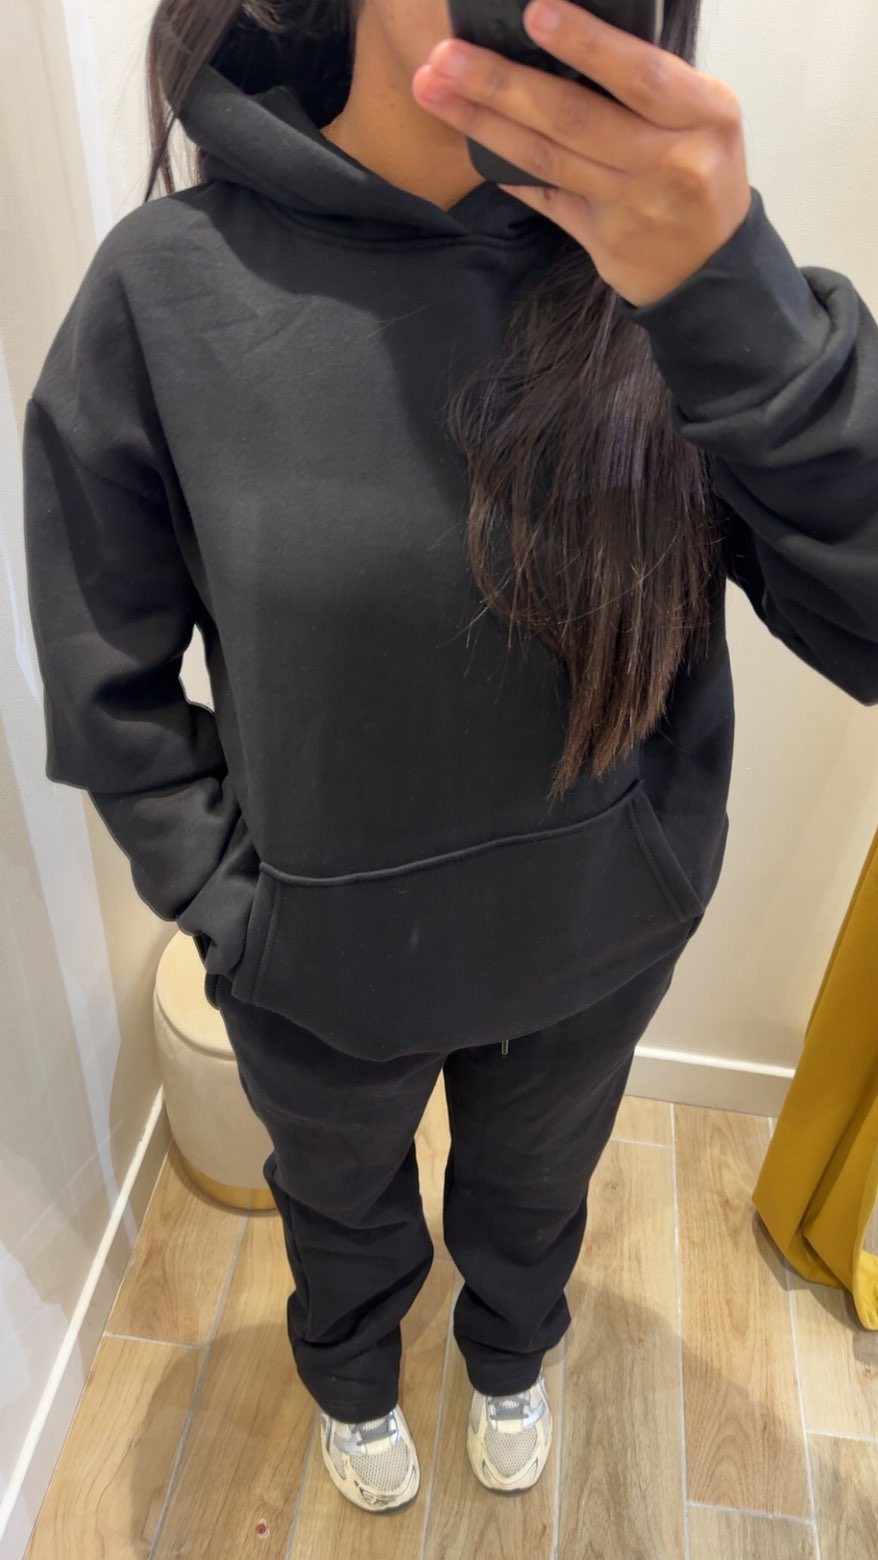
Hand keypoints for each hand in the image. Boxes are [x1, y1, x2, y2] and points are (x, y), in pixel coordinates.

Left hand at [412, 0, 752, 307]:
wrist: (711, 266)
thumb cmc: (701, 168)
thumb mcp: (701, 114)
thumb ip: (646, 82)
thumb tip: (562, 33)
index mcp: (703, 114)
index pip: (640, 74)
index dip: (585, 44)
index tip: (535, 13)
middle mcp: (668, 161)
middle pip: (573, 118)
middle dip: (501, 84)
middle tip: (445, 58)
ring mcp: (631, 206)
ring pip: (547, 158)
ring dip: (484, 123)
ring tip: (434, 91)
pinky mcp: (601, 241)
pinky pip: (545, 197)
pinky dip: (507, 170)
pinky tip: (470, 144)